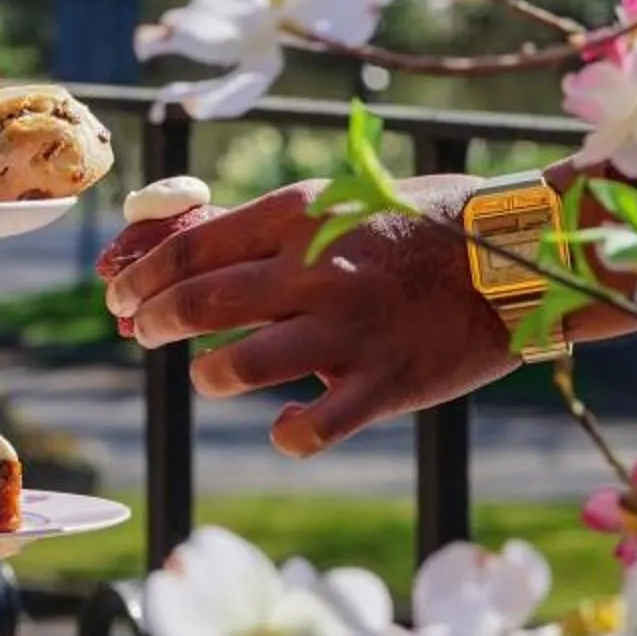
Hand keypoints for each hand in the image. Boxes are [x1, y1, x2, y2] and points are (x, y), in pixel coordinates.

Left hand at [100, 177, 516, 454]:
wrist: (518, 255)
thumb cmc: (420, 225)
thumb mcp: (338, 202)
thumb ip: (265, 227)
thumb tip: (182, 242)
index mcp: (299, 218)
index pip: (189, 250)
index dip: (139, 277)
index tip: (118, 294)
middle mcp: (315, 273)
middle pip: (197, 305)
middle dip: (152, 323)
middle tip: (143, 332)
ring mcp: (348, 333)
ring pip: (237, 368)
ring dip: (208, 377)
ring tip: (208, 375)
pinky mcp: (384, 385)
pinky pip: (311, 428)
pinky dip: (287, 433)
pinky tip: (286, 425)